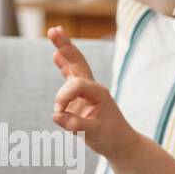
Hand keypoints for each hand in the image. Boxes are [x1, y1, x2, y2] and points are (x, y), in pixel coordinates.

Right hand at [47, 26, 137, 160]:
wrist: (121, 143)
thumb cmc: (111, 137)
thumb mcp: (94, 134)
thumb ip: (76, 125)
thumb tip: (56, 116)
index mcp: (98, 93)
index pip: (75, 85)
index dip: (63, 97)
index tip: (58, 113)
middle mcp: (92, 88)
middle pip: (77, 62)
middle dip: (65, 46)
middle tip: (53, 30)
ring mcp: (85, 92)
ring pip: (73, 66)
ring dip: (64, 50)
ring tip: (54, 32)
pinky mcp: (79, 98)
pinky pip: (69, 78)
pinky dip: (63, 66)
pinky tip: (56, 56)